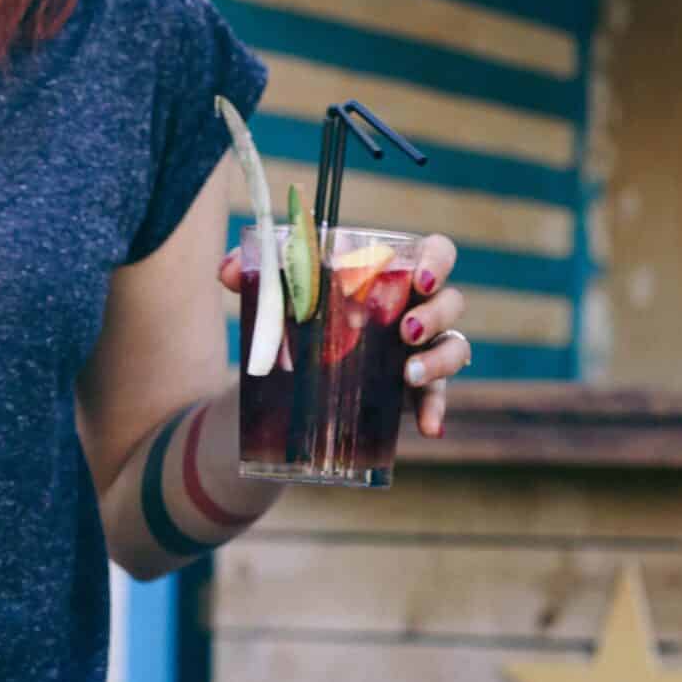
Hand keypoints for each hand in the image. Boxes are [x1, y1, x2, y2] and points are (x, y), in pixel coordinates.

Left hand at [217, 232, 468, 436]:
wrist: (288, 381)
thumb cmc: (297, 323)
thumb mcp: (276, 300)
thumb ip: (254, 277)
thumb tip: (227, 271)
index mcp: (391, 274)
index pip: (434, 254)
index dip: (437, 261)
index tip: (419, 279)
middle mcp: (415, 309)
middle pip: (451, 301)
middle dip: (437, 314)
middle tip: (406, 332)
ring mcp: (419, 351)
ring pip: (455, 348)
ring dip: (439, 360)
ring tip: (407, 375)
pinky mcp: (413, 390)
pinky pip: (437, 398)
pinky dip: (437, 410)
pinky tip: (429, 428)